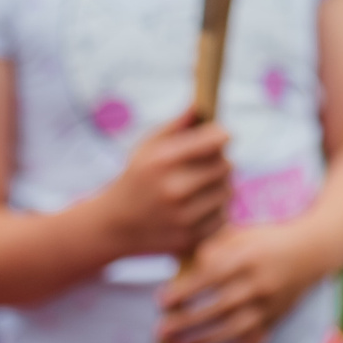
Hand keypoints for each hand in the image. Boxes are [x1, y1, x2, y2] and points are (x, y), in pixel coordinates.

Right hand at [91, 111, 233, 260]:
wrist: (114, 226)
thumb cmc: (136, 178)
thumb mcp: (147, 146)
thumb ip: (177, 125)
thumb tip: (201, 103)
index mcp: (163, 160)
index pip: (217, 139)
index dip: (220, 135)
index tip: (217, 137)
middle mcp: (174, 189)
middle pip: (226, 165)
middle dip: (219, 161)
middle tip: (205, 163)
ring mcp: (183, 217)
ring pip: (228, 190)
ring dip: (219, 186)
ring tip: (200, 185)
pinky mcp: (190, 238)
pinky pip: (223, 216)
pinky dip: (215, 210)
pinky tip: (197, 207)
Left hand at [160, 224, 313, 342]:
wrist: (313, 251)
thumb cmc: (267, 239)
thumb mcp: (240, 233)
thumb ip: (211, 247)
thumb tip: (181, 267)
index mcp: (248, 257)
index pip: (212, 276)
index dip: (186, 290)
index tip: (162, 300)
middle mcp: (260, 283)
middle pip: (220, 308)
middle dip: (187, 322)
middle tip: (160, 330)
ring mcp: (269, 306)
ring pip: (233, 331)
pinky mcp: (276, 321)